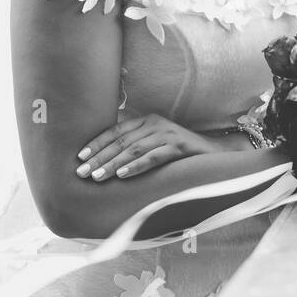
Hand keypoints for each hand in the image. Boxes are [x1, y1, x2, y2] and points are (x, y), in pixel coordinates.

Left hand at [75, 113, 223, 182]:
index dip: (97, 143)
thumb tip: (106, 161)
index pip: (116, 131)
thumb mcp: (156, 144)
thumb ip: (136, 146)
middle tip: (81, 172)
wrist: (216, 152)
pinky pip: (153, 157)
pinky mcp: (179, 147)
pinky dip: (136, 166)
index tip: (80, 157)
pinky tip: (122, 175)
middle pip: (121, 141)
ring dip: (112, 164)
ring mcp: (167, 134)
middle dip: (99, 157)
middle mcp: (155, 123)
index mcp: (147, 120)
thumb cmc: (181, 152)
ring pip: (134, 149)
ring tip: (96, 177)